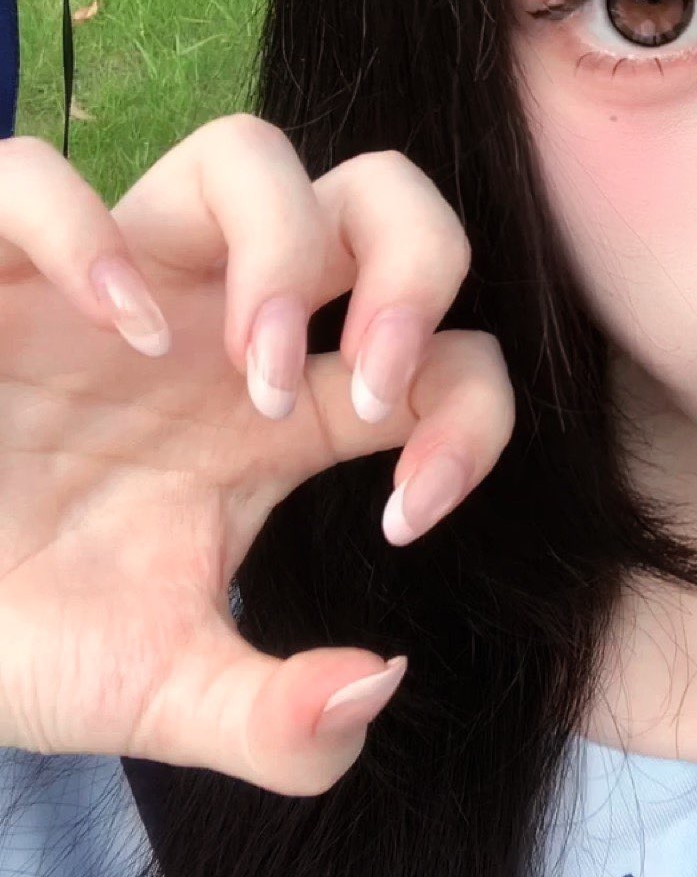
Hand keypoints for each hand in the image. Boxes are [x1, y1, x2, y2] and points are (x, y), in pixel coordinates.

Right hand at [0, 114, 513, 795]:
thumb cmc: (20, 634)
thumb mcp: (157, 691)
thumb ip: (274, 721)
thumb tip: (377, 691)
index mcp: (284, 416)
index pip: (446, 355)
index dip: (472, 417)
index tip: (407, 515)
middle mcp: (219, 330)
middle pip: (383, 199)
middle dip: (416, 266)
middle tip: (370, 386)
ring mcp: (115, 289)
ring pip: (247, 155)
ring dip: (284, 246)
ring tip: (253, 368)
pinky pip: (33, 176)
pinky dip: (86, 235)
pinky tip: (111, 330)